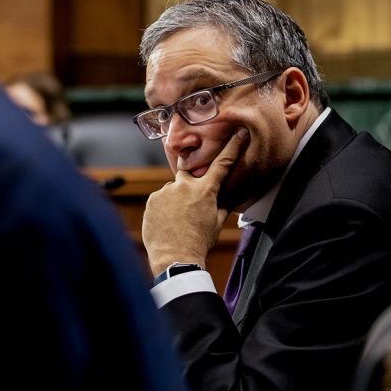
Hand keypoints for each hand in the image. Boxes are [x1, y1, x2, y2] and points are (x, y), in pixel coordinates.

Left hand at [141, 128, 248, 274]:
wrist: (174, 257)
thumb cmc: (199, 242)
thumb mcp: (217, 223)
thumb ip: (224, 204)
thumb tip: (233, 195)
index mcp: (206, 191)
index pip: (222, 164)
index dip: (232, 147)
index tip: (238, 133)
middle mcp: (185, 186)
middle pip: (189, 174)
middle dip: (190, 184)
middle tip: (189, 205)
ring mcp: (166, 191)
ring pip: (173, 190)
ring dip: (175, 199)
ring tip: (176, 220)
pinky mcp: (152, 199)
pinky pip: (160, 198)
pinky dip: (163, 207)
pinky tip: (167, 222)